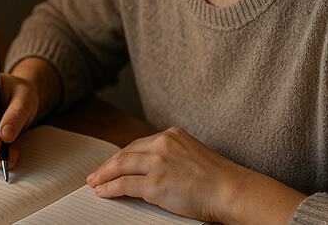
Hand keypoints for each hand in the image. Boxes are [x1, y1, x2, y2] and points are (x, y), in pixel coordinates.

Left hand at [86, 127, 304, 224]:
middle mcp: (163, 144)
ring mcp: (158, 163)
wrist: (233, 191)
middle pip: (125, 152)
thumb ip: (172, 157)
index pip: (138, 144)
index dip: (122, 156)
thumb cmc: (219, 180)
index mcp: (173, 135)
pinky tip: (103, 193)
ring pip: (120, 166)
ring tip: (94, 183)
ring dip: (103, 176)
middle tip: (95, 174)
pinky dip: (110, 189)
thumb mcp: (193, 157)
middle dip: (108, 165)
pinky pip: (124, 185)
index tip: (112, 163)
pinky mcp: (156, 183)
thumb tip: (149, 170)